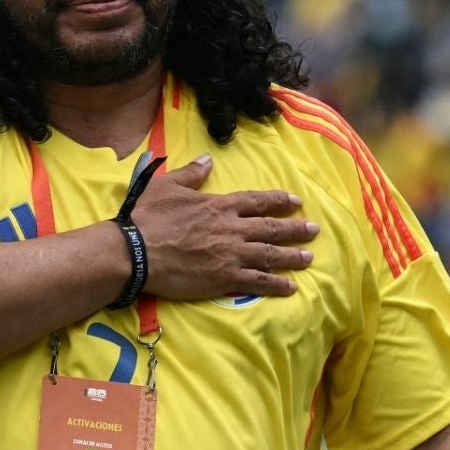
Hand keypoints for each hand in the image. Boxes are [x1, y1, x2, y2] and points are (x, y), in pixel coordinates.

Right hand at [130, 154, 317, 299]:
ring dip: (292, 256)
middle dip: (294, 229)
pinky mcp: (224, 278)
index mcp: (219, 205)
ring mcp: (230, 254)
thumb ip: (191, 174)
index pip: (257, 201)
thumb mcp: (167, 186)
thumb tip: (207, 160)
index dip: (278, 201)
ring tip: (309, 258)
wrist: (136, 251)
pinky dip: (276, 284)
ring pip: (270, 254)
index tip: (296, 202)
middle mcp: (231, 228)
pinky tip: (291, 288)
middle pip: (270, 228)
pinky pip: (257, 281)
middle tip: (314, 230)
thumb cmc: (148, 217)